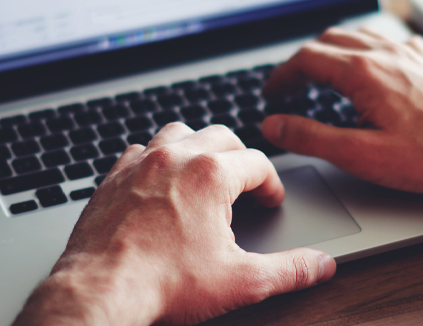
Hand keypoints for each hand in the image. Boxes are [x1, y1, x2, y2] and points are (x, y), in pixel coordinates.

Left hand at [15, 123, 335, 325]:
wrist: (102, 290)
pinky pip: (139, 151)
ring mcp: (139, 164)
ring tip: (206, 171)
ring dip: (197, 147)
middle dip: (240, 157)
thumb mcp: (241, 280)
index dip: (272, 184)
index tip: (271, 201)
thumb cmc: (163, 283)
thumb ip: (289, 270)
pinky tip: (160, 182)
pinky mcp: (112, 178)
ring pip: (178, 132)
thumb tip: (320, 266)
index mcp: (211, 174)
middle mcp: (175, 158)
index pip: (258, 163)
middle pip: (221, 136)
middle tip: (246, 183)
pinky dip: (156, 159)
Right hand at [262, 28, 422, 226]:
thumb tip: (275, 125)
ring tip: (322, 73)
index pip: (306, 59)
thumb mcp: (360, 154)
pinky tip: (374, 65)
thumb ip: (311, 137)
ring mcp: (410, 55)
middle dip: (303, 61)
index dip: (281, 76)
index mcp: (363, 72)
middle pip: (329, 41)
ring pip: (360, 36)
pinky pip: (392, 41)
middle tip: (290, 86)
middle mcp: (385, 54)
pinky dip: (370, 49)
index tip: (271, 93)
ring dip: (333, 50)